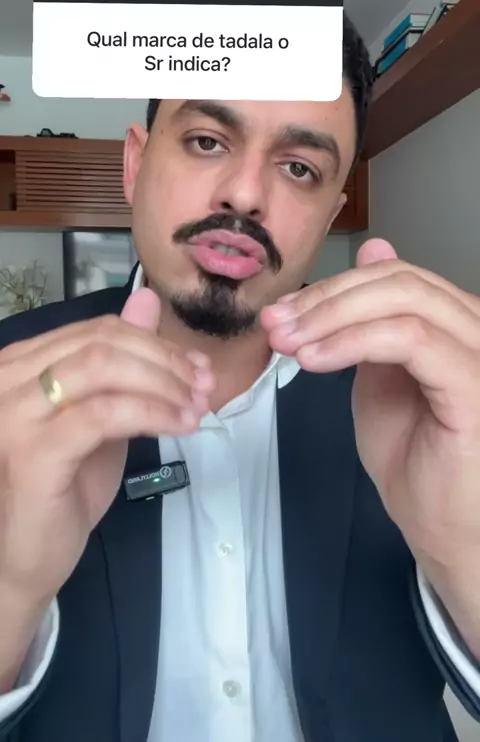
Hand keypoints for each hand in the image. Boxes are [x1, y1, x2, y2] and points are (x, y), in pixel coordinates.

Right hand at [0, 288, 214, 610]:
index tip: (196, 367)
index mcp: (21, 364)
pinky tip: (181, 426)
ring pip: (103, 368)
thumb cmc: (59, 488)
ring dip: (163, 384)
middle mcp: (9, 379)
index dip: (154, 342)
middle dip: (165, 360)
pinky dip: (153, 413)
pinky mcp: (32, 452)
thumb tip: (145, 300)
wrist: (24, 556)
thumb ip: (119, 361)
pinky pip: (104, 414)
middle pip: (102, 342)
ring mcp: (15, 414)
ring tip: (197, 407)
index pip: (96, 330)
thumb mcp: (98, 413)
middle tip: (203, 386)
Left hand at [262, 240, 479, 594]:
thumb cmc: (417, 460)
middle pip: (398, 280)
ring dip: (330, 317)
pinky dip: (352, 342)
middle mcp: (478, 327)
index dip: (333, 288)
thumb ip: (373, 320)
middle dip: (324, 299)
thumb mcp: (383, 374)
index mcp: (458, 322)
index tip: (281, 314)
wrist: (445, 531)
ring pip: (404, 300)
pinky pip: (409, 339)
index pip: (396, 276)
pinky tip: (313, 360)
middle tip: (275, 326)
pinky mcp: (474, 384)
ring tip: (287, 344)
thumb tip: (373, 250)